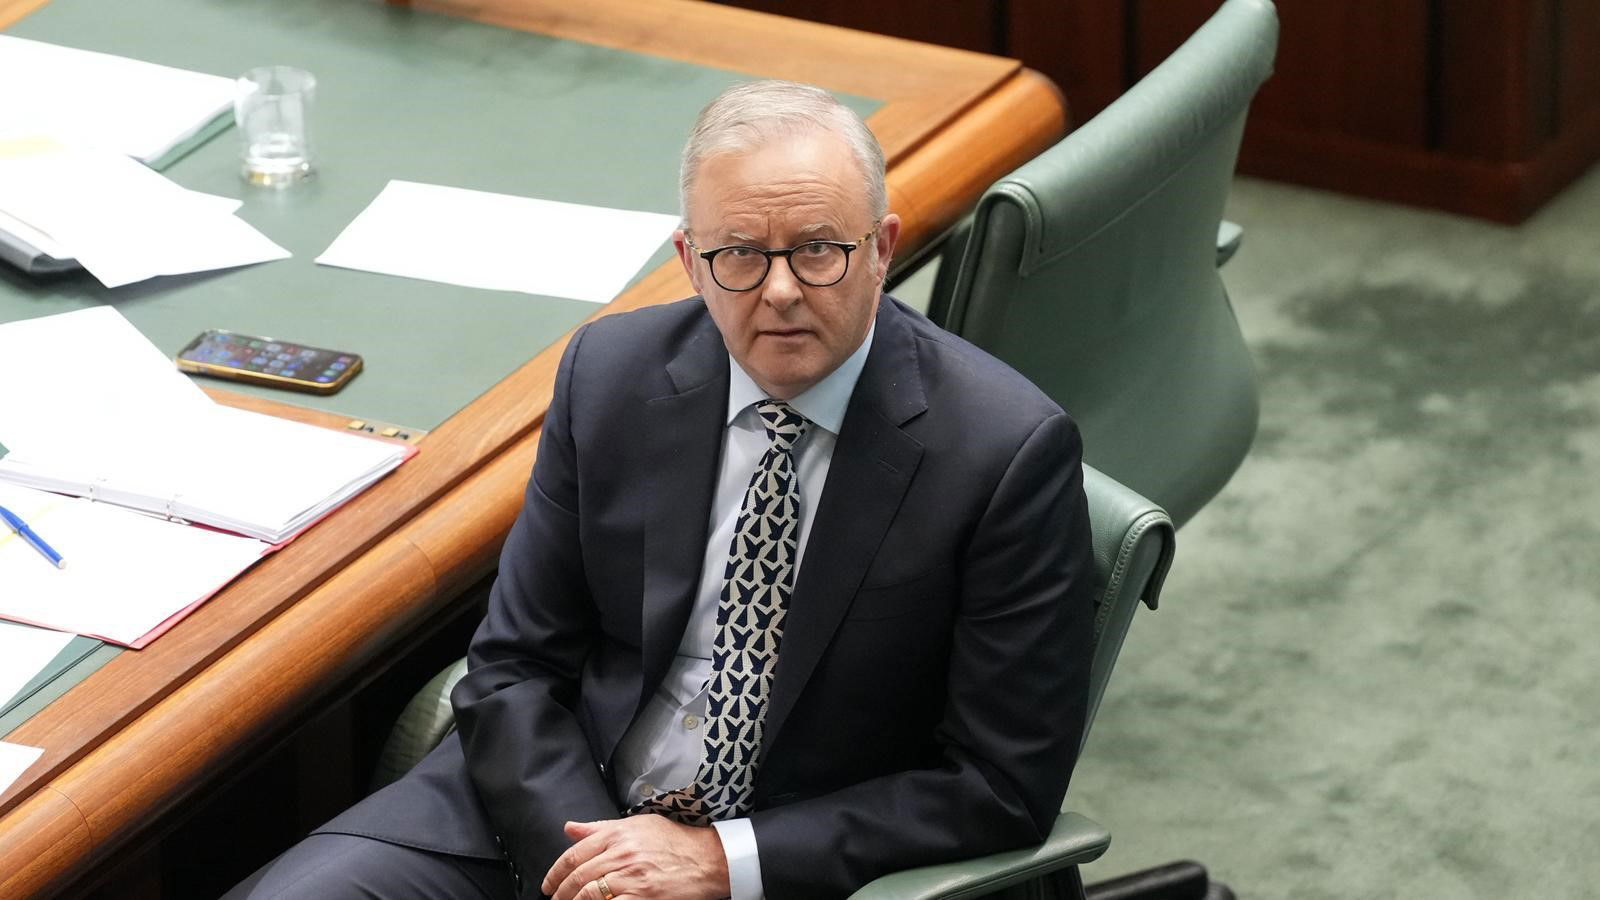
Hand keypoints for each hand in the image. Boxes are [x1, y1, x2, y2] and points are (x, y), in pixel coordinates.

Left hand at [542, 816, 731, 899]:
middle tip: (554, 899)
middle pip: (579, 876)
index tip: (549, 883)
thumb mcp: (637, 825)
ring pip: (589, 894)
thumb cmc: (675, 841)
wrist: (707, 860)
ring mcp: (631, 877)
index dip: (556, 872)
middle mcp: (622, 854)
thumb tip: (570, 828)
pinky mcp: (642, 897)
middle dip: (560, 892)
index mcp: (618, 834)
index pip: (575, 853)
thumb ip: (600, 828)